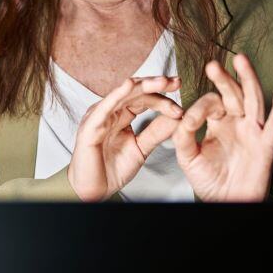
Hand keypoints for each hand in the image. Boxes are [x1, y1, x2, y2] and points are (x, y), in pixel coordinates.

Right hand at [68, 76, 182, 201]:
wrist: (95, 191)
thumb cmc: (112, 169)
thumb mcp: (141, 148)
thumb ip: (157, 132)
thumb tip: (179, 117)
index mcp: (121, 115)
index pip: (144, 100)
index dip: (163, 99)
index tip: (181, 107)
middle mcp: (110, 112)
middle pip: (136, 92)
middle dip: (157, 85)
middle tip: (176, 82)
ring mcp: (99, 116)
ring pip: (123, 94)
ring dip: (144, 86)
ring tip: (163, 82)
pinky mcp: (91, 125)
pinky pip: (105, 106)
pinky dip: (117, 94)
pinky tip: (130, 85)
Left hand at [173, 54, 272, 201]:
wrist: (224, 203)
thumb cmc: (209, 181)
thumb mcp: (188, 158)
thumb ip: (182, 137)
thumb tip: (183, 117)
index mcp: (217, 122)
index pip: (210, 103)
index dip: (199, 109)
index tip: (189, 123)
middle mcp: (236, 122)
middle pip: (232, 93)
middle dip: (224, 79)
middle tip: (213, 65)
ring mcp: (253, 131)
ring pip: (253, 100)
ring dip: (248, 80)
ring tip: (241, 61)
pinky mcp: (266, 145)